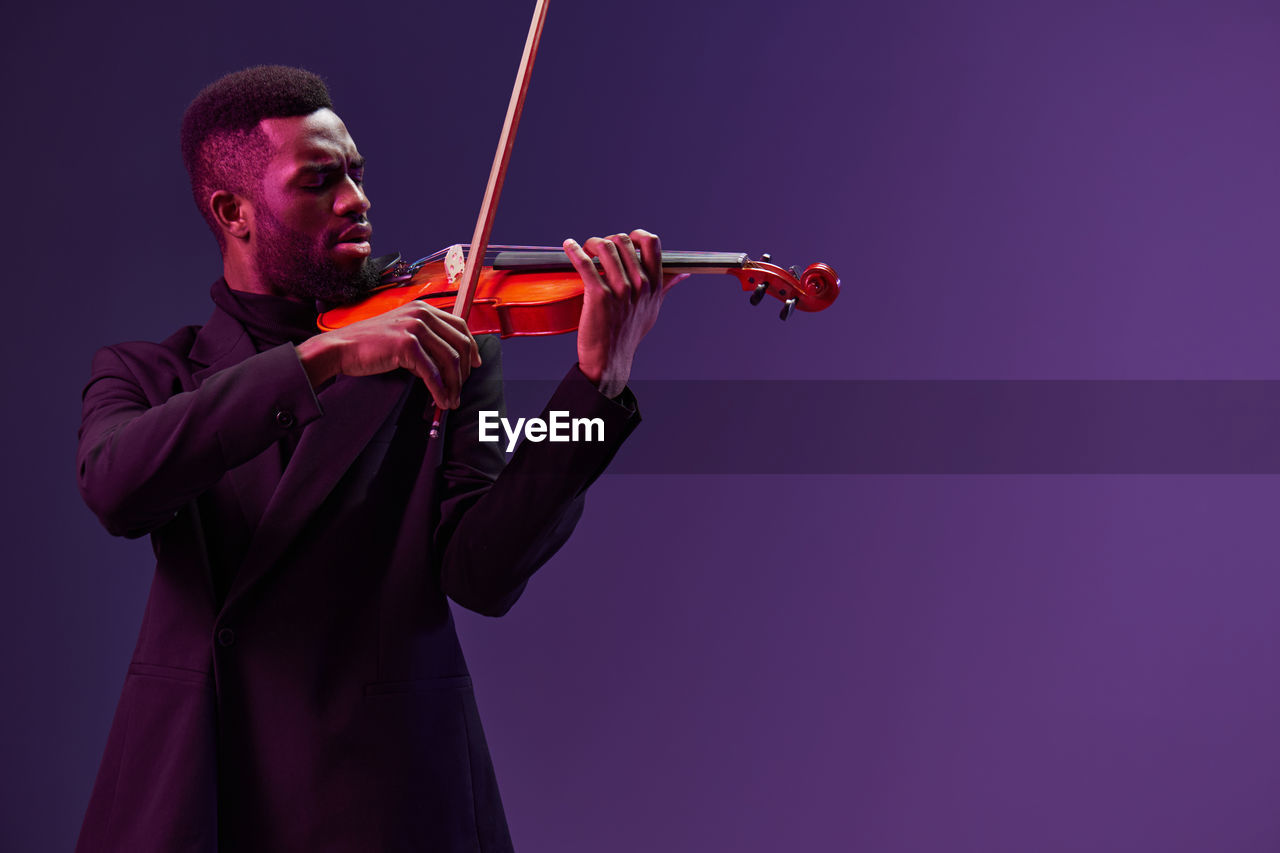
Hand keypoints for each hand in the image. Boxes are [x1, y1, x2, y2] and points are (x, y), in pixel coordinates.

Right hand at [295, 300, 480, 408]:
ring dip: (454, 385)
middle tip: (460, 389)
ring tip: (451, 400)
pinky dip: (439, 390)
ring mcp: (414, 328)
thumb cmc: (368, 344)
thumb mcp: (401, 332)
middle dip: (464, 371)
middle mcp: (421, 314)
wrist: (340, 347)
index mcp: (422, 308)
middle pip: (459, 344)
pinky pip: (432, 373)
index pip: (459, 325)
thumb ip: (424, 339)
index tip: (474, 364)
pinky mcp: (406, 345)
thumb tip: (446, 361)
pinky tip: (440, 401)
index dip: (471, 347)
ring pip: (449, 360)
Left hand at [564, 229, 687, 396]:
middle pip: (624, 242)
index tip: (625, 239)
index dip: (636, 235)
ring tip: (583, 249)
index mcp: (654, 285)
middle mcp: (640, 285)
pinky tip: (569, 247)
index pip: (652, 244)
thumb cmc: (629, 334)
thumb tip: (682, 274)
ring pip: (606, 248)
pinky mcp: (599, 296)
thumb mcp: (652, 310)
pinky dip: (574, 251)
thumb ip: (665, 288)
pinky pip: (585, 264)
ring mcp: (620, 291)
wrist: (610, 359)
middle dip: (608, 240)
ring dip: (591, 243)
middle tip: (598, 250)